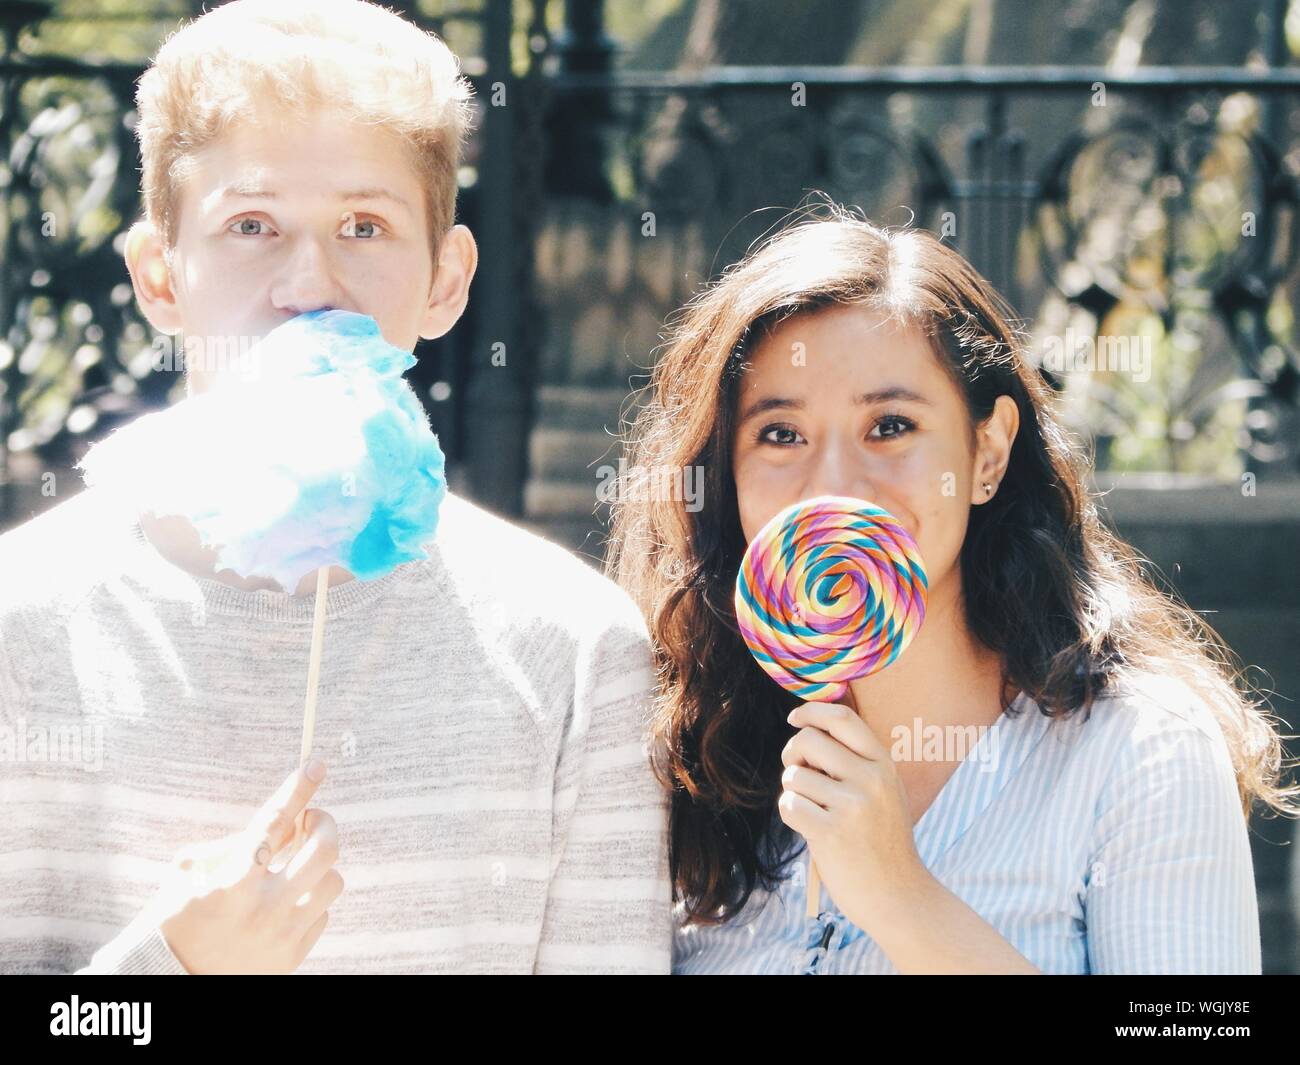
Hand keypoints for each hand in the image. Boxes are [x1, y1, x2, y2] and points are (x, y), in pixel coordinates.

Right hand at [150, 761, 343, 973]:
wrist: (171, 980)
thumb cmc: (176, 915)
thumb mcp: (190, 871)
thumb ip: (238, 843)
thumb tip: (288, 822)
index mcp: (232, 883)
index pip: (273, 823)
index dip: (298, 789)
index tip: (316, 764)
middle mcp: (264, 909)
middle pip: (323, 850)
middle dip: (322, 823)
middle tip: (309, 820)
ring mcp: (283, 935)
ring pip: (333, 881)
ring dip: (317, 865)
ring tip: (296, 865)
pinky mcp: (293, 956)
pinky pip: (324, 913)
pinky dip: (310, 899)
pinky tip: (289, 900)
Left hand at [778, 702, 925, 936]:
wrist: (898, 896)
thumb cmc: (881, 841)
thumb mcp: (885, 791)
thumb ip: (856, 761)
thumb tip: (806, 730)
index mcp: (884, 764)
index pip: (842, 718)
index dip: (811, 712)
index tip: (794, 719)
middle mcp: (871, 779)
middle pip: (808, 741)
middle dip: (792, 755)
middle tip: (800, 775)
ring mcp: (852, 805)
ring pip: (793, 776)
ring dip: (794, 792)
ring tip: (815, 812)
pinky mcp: (831, 832)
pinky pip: (788, 805)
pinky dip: (791, 815)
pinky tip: (811, 829)